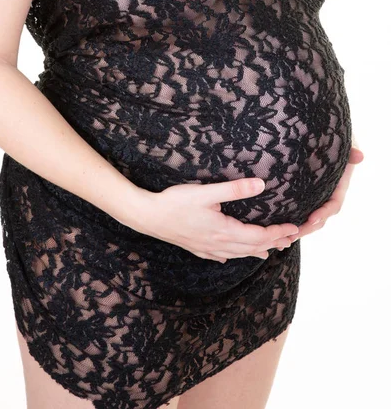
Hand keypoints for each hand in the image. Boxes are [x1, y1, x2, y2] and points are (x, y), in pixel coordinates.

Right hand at [130, 177, 299, 263]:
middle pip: (252, 247)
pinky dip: (234, 255)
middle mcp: (218, 243)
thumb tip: (262, 185)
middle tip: (290, 239)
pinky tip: (233, 255)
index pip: (258, 235)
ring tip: (270, 250)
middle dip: (273, 242)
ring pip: (238, 253)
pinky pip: (221, 255)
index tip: (293, 228)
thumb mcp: (206, 192)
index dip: (278, 232)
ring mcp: (206, 248)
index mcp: (224, 230)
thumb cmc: (175, 202)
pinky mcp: (196, 247)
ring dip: (256, 251)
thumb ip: (235, 189)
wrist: (148, 217)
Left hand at [285, 140, 364, 245]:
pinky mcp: (303, 194)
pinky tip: (276, 230)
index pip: (333, 204)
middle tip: (292, 235)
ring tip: (281, 239)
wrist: (322, 134)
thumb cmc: (335, 138)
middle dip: (307, 228)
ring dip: (297, 229)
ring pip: (309, 217)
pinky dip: (289, 220)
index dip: (323, 213)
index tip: (311, 219)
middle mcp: (327, 193)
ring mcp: (315, 195)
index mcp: (338, 186)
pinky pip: (298, 210)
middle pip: (320, 217)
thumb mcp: (343, 142)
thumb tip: (359, 156)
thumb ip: (350, 150)